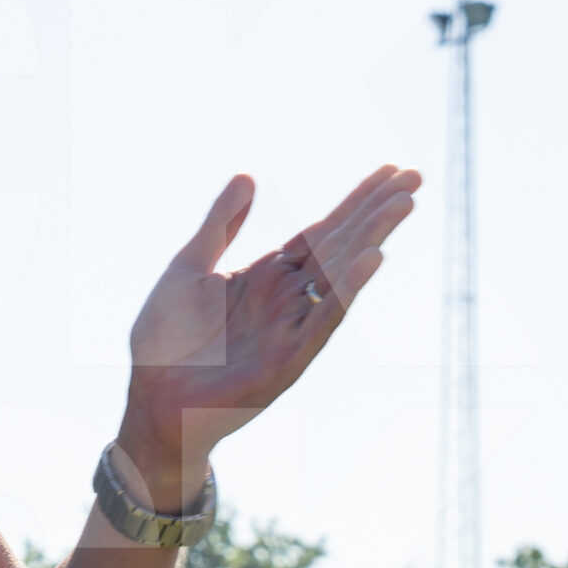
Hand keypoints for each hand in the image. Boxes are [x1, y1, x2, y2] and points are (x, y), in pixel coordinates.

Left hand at [116, 166, 419, 507]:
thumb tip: (247, 176)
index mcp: (268, 275)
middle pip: (340, 245)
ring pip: (340, 275)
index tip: (391, 170)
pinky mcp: (289, 357)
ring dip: (372, 238)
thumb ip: (220, 225)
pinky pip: (324, 319)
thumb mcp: (188, 267)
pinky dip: (348, 288)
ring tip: (403, 204)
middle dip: (376, 211)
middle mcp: (288, 297)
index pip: (322, 231)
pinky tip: (372, 259)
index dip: (355, 201)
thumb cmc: (166, 340)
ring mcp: (292, 327)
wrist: (152, 397)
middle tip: (416, 177)